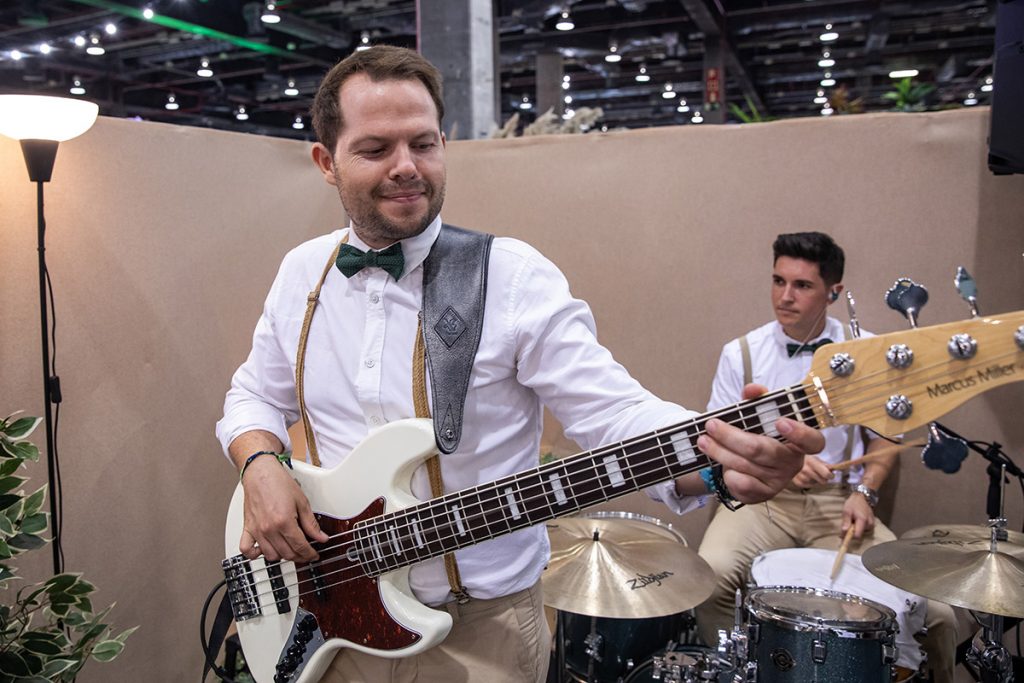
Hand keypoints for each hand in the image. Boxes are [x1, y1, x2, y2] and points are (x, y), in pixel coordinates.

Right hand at [239, 456, 327, 562]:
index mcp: (284, 521)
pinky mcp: (247, 528)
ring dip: (282, 556)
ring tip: (290, 549)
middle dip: (299, 556)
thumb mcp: (302, 502)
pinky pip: (246, 550)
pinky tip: (265, 550)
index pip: (300, 546)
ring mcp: (257, 530)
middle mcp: (269, 528)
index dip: (310, 553)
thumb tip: (321, 537)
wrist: (260, 473)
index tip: (314, 554)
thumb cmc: (279, 483)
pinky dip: (255, 554)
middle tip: (305, 553)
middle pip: (287, 553)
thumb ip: (311, 523)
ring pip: (271, 555)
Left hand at [697, 384, 825, 503]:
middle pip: (761, 449)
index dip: (800, 433)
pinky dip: (727, 472)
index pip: (812, 441)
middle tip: (711, 425)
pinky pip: (741, 483)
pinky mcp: (764, 494)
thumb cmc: (759, 435)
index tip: (780, 422)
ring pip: (745, 465)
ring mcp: (779, 481)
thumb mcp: (760, 415)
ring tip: (703, 440)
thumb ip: (757, 399)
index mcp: (800, 442)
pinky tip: (720, 463)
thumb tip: (751, 390)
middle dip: (731, 436)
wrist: (749, 467)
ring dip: (719, 451)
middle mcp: (793, 463)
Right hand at [791, 454, 832, 487]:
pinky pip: (809, 486)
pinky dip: (810, 482)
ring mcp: (801, 477)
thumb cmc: (805, 458)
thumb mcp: (815, 458)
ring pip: (816, 484)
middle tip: (822, 474)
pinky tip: (807, 476)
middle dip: (824, 478)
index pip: (826, 474)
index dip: (831, 475)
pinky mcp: (797, 482)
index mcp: (811, 462)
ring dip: (816, 480)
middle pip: (823, 481)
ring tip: (812, 473)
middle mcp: (805, 470)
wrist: (789, 458)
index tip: (831, 474)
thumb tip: (834, 470)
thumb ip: (825, 464)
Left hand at [842, 491, 875, 538]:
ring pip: (862, 532)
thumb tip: (844, 532)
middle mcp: (869, 523)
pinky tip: (857, 520)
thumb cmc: (853, 503)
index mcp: (862, 520)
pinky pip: (864, 529)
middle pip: (859, 534)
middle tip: (848, 523)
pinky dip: (859, 526)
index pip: (857, 535)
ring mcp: (872, 523)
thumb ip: (846, 522)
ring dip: (856, 528)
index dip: (850, 537)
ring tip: (853, 520)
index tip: (844, 537)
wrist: (862, 497)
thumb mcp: (846, 511)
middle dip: (852, 531)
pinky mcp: (872, 523)